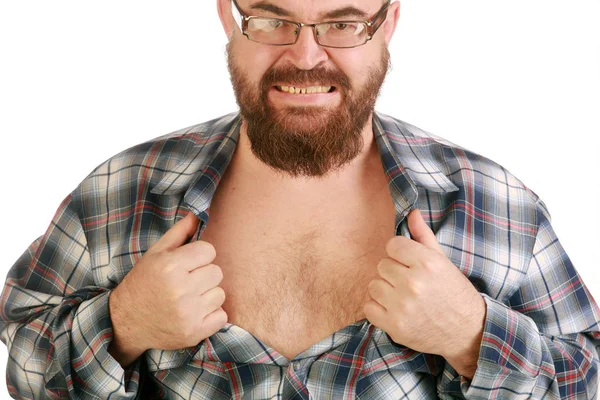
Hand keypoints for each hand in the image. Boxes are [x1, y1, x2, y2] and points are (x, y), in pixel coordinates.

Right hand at [111, 212, 227, 352]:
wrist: (125, 322)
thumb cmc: (143, 283)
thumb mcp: (155, 253)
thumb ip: (179, 233)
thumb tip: (199, 214)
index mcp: (170, 266)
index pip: (209, 250)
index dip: (200, 255)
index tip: (188, 263)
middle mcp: (180, 289)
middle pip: (217, 272)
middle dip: (204, 274)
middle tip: (188, 282)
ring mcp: (188, 313)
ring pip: (220, 293)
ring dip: (208, 295)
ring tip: (189, 298)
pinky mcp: (194, 332)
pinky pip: (221, 316)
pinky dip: (211, 315)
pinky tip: (194, 313)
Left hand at [363, 209, 485, 376]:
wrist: (467, 333)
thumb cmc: (454, 293)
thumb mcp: (443, 261)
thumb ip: (423, 236)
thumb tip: (412, 212)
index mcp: (427, 263)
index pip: (392, 245)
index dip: (399, 253)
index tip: (408, 263)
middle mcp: (413, 283)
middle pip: (382, 265)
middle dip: (392, 272)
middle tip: (408, 283)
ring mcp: (402, 306)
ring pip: (373, 285)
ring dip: (384, 290)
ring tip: (401, 296)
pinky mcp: (395, 326)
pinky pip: (369, 307)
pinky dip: (378, 309)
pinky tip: (394, 309)